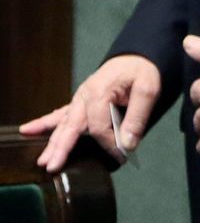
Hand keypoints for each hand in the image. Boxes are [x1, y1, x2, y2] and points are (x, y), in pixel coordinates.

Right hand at [19, 54, 160, 171]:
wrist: (136, 56)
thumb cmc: (142, 70)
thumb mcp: (147, 89)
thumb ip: (138, 117)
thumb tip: (127, 143)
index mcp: (100, 92)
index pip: (98, 126)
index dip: (108, 143)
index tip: (121, 154)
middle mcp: (85, 96)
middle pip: (71, 126)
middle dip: (62, 147)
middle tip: (53, 166)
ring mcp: (80, 99)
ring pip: (63, 123)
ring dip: (52, 142)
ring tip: (43, 160)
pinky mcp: (80, 101)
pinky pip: (60, 114)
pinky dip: (45, 123)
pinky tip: (28, 130)